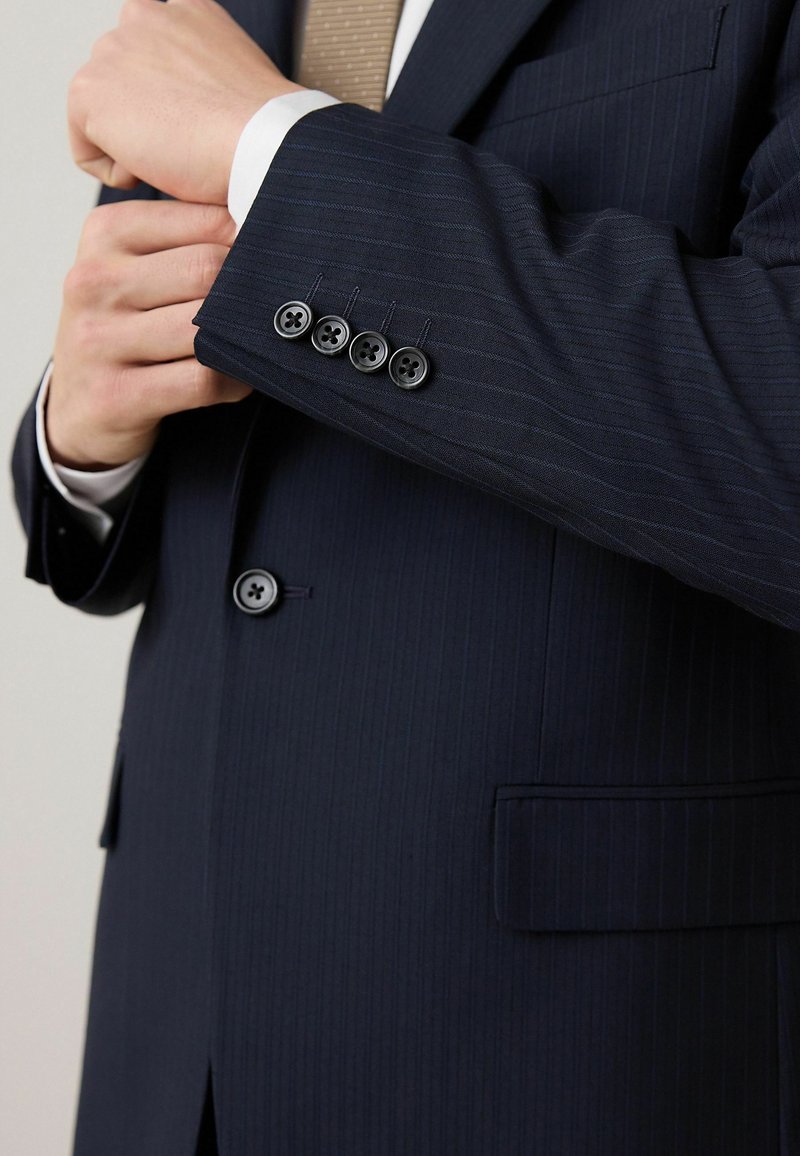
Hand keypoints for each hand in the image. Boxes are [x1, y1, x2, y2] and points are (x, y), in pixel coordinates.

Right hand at [46, 198, 251, 469]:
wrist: (80, 405)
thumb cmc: (124, 326)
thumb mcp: (139, 267)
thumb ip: (193, 237)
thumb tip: (270, 216)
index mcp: (105, 232)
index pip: (208, 220)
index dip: (251, 243)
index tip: (271, 263)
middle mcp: (93, 280)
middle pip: (208, 271)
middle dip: (247, 293)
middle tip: (272, 307)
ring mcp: (97, 339)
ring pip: (205, 328)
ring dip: (241, 341)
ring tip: (250, 345)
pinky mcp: (115, 396)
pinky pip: (202, 380)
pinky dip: (233, 381)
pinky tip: (235, 378)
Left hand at [68, 0, 302, 204]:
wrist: (262, 143)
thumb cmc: (264, 131)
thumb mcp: (241, 80)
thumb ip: (205, 76)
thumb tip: (196, 109)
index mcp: (186, 11)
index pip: (156, 64)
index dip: (176, 110)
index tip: (202, 131)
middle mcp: (144, 17)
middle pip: (126, 89)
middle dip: (150, 124)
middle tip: (192, 146)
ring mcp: (112, 50)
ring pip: (108, 119)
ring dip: (137, 147)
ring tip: (178, 156)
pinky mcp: (89, 91)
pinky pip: (88, 151)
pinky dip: (119, 174)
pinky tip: (156, 169)